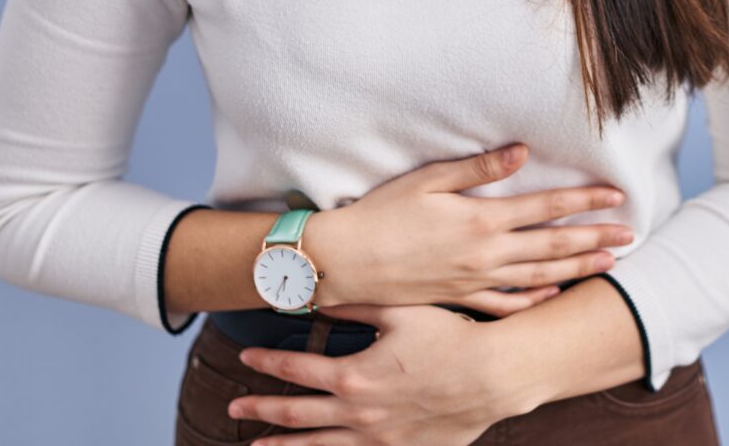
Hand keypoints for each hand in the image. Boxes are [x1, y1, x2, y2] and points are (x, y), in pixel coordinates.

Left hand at [228, 301, 526, 444]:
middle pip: (295, 415)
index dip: (267, 362)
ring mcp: (378, 439)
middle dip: (261, 411)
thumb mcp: (401, 311)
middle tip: (234, 409)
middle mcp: (358, 413)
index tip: (245, 357)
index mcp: (355, 375)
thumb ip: (357, 305)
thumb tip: (320, 296)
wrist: (493, 376)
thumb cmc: (451, 337)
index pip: (296, 368)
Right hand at [315, 143, 632, 316]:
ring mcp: (475, 281)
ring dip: (577, 269)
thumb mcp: (429, 180)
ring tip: (609, 264)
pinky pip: (505, 304)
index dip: (585, 200)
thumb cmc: (382, 213)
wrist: (345, 262)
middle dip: (596, 238)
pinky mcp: (459, 298)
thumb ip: (479, 167)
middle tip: (631, 234)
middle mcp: (486, 254)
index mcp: (482, 219)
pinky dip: (534, 300)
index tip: (617, 196)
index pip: (546, 208)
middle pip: (554, 246)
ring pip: (539, 277)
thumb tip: (523, 152)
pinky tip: (553, 295)